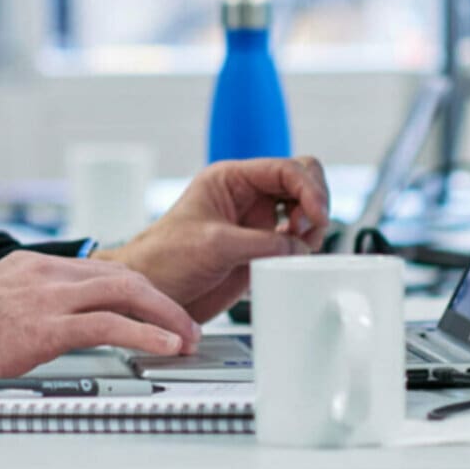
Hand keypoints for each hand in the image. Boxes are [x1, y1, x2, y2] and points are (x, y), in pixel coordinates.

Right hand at [0, 250, 201, 375]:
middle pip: (124, 275)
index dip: (138, 289)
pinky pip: (110, 325)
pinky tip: (164, 346)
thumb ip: (33, 301)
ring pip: (126, 293)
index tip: (157, 308)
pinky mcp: (48, 326)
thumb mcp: (1, 298)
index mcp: (39, 265)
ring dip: (165, 316)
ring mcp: (50, 296)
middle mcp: (50, 273)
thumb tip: (56, 321)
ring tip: (186, 337)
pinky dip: (145, 334)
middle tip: (186, 322)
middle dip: (161, 300)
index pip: (105, 269)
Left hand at [101, 156, 329, 320]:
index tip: (317, 215)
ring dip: (311, 228)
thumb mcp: (214, 245)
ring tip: (299, 248)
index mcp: (230, 180)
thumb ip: (261, 243)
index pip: (285, 169)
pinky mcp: (260, 252)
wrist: (152, 299)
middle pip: (301, 183)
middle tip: (311, 229)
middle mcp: (246, 197)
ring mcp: (255, 225)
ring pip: (303, 212)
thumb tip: (299, 246)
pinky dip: (304, 250)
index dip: (308, 188)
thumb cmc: (164, 260)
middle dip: (315, 202)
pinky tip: (293, 261)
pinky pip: (296, 243)